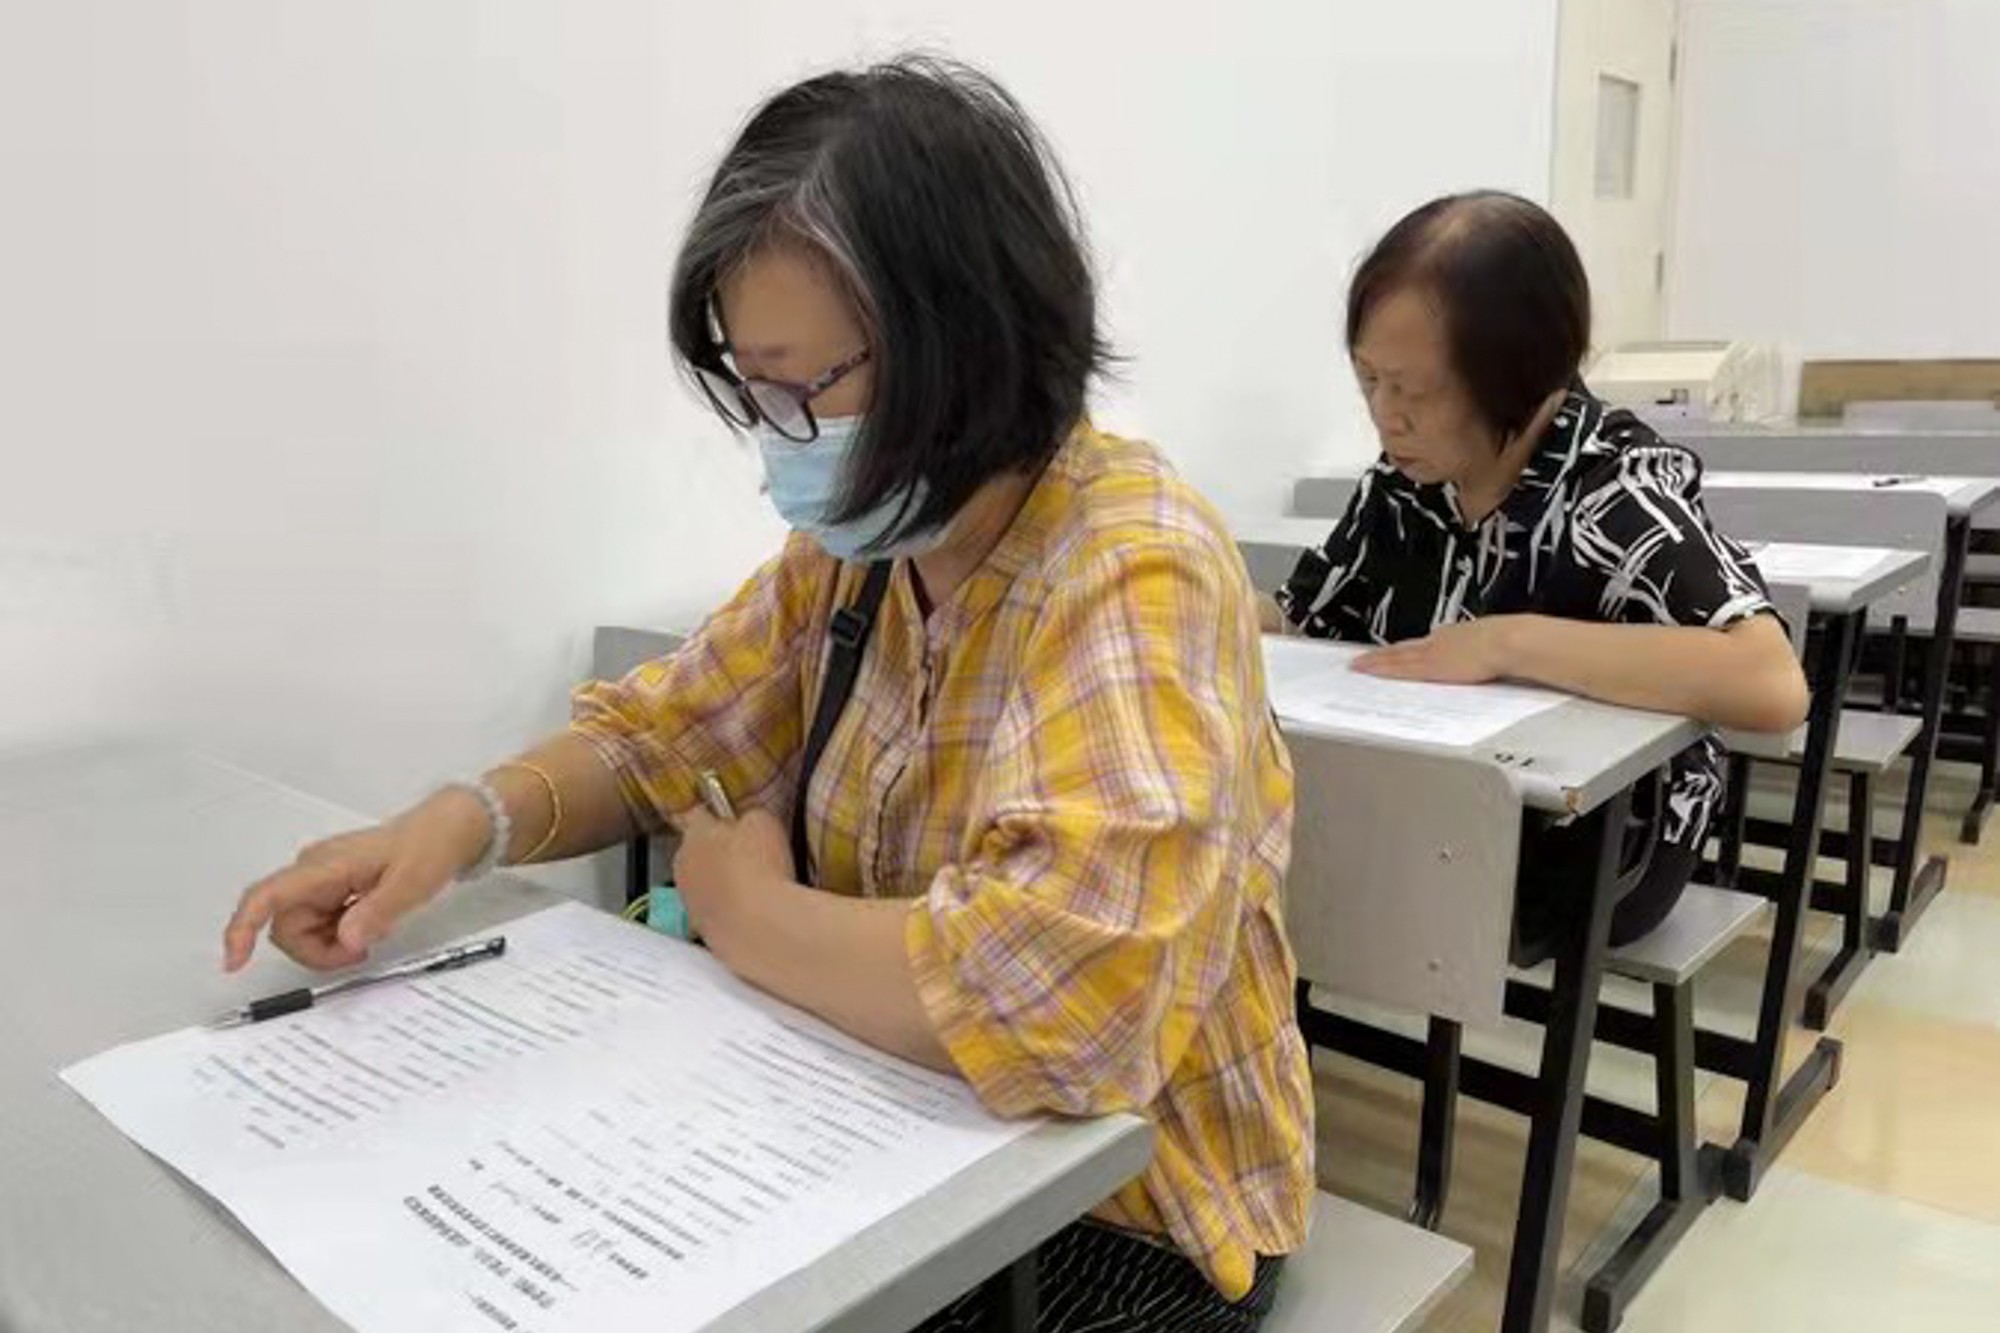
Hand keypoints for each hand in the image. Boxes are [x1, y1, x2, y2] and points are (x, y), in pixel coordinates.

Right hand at [221, 787, 492, 972]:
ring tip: (371, 934)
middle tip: (360, 952)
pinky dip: (340, 935)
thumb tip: (347, 939)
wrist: (448, 828)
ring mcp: (322, 880)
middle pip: (286, 927)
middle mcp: (314, 871)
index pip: (267, 896)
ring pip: (302, 930)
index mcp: (325, 865)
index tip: (235, 961)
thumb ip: (378, 912)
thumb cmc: (430, 846)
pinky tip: (368, 924)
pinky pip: (321, 923)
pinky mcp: (333, 889)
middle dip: (316, 951)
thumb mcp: (412, 883)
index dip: (243, 929)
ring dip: (330, 945)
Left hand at [672, 807, 795, 950]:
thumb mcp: (764, 823)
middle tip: (749, 856)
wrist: (755, 924)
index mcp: (695, 832)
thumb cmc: (758, 867)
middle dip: (716, 852)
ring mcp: (688, 899)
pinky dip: (727, 910)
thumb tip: (748, 822)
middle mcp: (683, 864)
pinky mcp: (699, 928)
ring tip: (753, 888)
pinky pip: (712, 910)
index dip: (717, 817)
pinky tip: (750, 911)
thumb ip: (750, 817)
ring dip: (720, 884)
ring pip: (702, 883)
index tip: (733, 821)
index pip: (699, 815)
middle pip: (696, 851)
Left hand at [1352, 617, 1522, 684]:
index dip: (1405, 650)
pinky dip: (1379, 669)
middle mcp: (1438, 642)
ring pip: (1395, 656)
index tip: (1392, 653)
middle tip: (1362, 659)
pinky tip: (1366, 670)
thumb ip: (1482, 653)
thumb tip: (1487, 661)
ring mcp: (1431, 653)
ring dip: (1375, 661)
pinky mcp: (1429, 666)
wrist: (1509, 642)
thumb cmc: (1509, 643)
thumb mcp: (1492, 646)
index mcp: (1455, 637)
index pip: (1423, 645)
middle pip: (1404, 649)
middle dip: (1383, 654)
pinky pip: (1397, 668)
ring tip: (1358, 665)